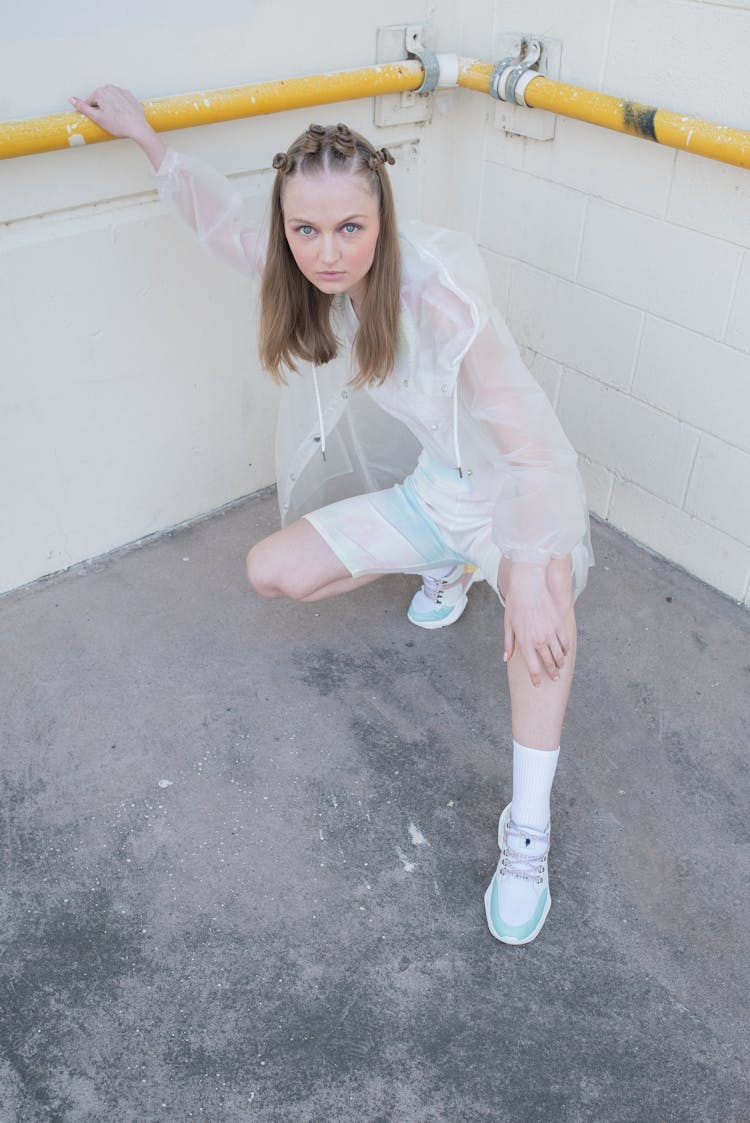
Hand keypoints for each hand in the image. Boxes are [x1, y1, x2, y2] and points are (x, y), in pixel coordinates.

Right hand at [69, 85, 150, 141]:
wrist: (138, 127)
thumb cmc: (119, 124)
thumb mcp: (97, 118)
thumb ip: (83, 107)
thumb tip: (71, 99)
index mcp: (100, 92)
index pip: (90, 102)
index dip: (94, 113)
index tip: (101, 119)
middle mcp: (110, 87)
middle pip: (100, 99)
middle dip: (102, 108)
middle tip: (110, 120)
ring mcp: (120, 90)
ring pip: (110, 99)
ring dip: (111, 107)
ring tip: (117, 117)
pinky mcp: (129, 95)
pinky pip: (120, 100)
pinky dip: (120, 106)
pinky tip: (123, 114)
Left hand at [499, 557, 573, 687]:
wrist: (529, 586)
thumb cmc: (515, 605)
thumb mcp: (508, 624)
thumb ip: (508, 643)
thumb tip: (506, 658)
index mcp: (525, 642)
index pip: (533, 667)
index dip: (536, 679)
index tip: (538, 684)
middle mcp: (539, 640)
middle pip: (548, 663)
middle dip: (552, 673)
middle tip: (554, 678)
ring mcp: (551, 632)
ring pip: (559, 654)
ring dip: (560, 663)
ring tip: (560, 667)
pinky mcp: (559, 624)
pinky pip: (565, 642)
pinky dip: (566, 649)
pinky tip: (564, 652)